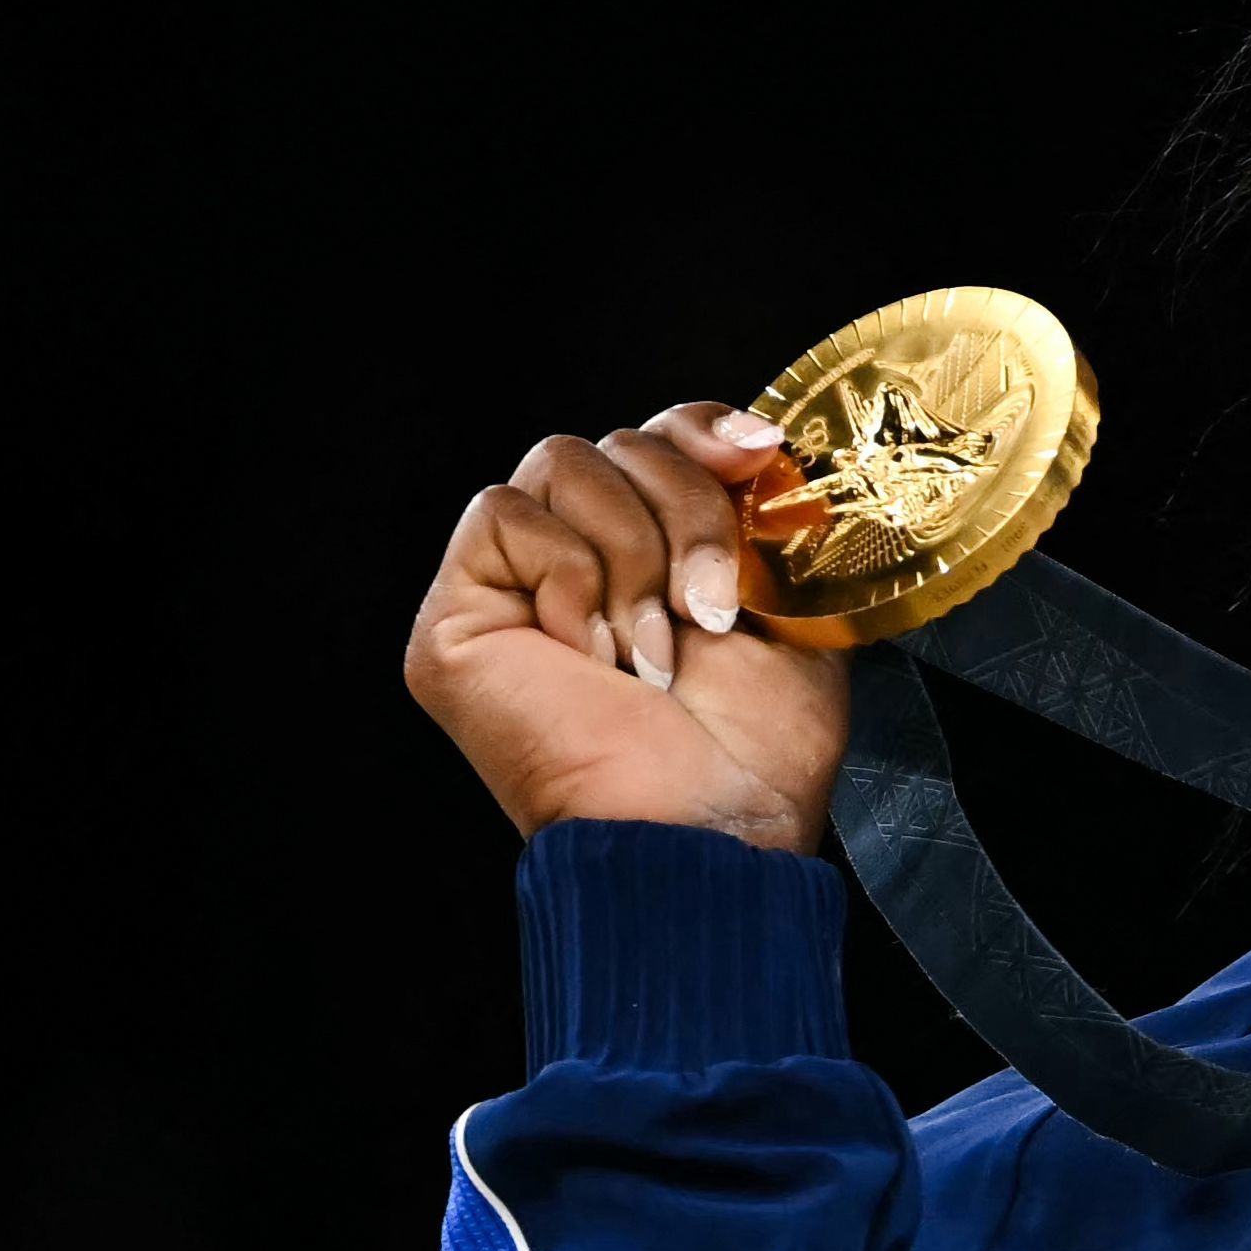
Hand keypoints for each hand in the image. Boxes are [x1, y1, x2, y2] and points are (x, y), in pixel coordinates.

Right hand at [404, 402, 851, 853]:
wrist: (710, 821)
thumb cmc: (756, 747)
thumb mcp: (793, 606)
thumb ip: (768, 519)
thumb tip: (766, 444)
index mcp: (655, 555)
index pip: (657, 437)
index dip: (701, 429)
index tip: (757, 454)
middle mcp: (579, 562)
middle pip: (620, 442)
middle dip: (689, 512)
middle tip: (711, 611)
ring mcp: (512, 587)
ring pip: (564, 463)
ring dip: (636, 557)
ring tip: (655, 652)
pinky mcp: (456, 614)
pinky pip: (505, 514)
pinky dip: (570, 577)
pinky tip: (592, 656)